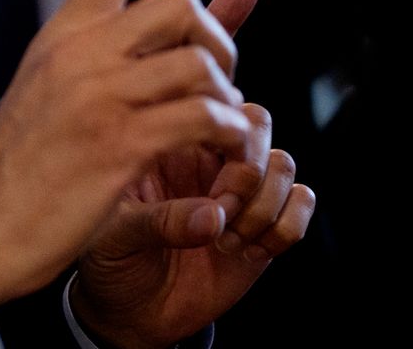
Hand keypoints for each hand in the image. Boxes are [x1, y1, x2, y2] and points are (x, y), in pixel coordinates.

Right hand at [0, 0, 257, 304]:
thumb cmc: (22, 167)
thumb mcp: (51, 90)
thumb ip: (105, 56)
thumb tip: (145, 35)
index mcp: (64, 33)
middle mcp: (81, 51)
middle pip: (182, 4)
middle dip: (219, 39)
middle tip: (220, 80)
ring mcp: (101, 93)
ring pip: (201, 62)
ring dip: (228, 98)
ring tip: (218, 129)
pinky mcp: (121, 141)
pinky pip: (205, 116)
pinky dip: (227, 136)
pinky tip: (218, 155)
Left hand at [70, 101, 314, 348]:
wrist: (128, 313)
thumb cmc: (110, 261)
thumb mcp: (114, 236)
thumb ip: (158, 221)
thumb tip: (214, 217)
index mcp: (167, 140)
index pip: (208, 99)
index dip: (218, 130)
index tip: (203, 173)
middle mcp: (207, 157)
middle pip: (256, 122)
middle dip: (245, 170)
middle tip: (219, 211)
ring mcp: (239, 189)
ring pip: (282, 163)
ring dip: (263, 204)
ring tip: (226, 240)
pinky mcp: (265, 224)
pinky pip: (302, 202)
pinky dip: (286, 225)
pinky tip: (249, 250)